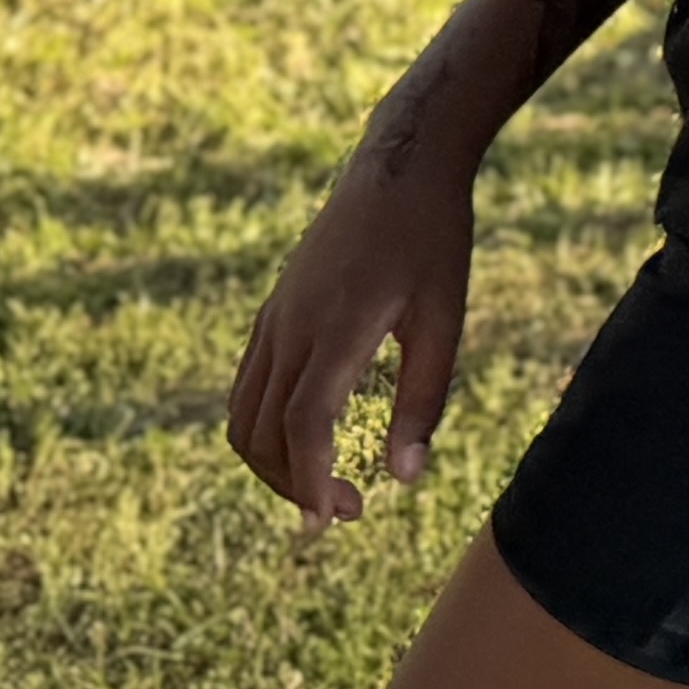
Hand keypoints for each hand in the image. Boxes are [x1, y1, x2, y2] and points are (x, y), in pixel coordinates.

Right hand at [224, 123, 477, 520]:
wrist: (398, 166)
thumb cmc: (434, 239)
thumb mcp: (444, 318)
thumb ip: (424, 399)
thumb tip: (405, 479)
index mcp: (338, 327)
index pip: (303, 425)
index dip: (311, 482)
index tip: (331, 522)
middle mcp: (292, 326)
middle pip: (262, 433)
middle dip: (295, 485)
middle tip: (348, 511)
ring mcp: (275, 317)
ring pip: (243, 415)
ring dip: (273, 464)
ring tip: (325, 485)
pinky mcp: (273, 311)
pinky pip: (246, 386)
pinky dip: (263, 428)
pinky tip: (308, 439)